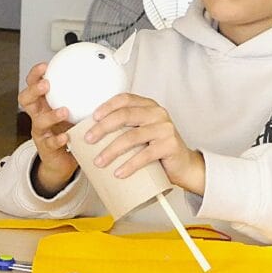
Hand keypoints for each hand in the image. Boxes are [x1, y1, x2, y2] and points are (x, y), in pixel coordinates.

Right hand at [18, 63, 78, 195]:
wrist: (61, 160)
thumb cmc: (68, 131)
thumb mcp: (73, 112)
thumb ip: (82, 98)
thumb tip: (104, 78)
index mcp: (43, 104)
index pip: (33, 85)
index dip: (36, 75)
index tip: (45, 66)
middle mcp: (38, 116)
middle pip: (26, 99)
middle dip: (34, 90)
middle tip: (47, 84)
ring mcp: (40, 132)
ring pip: (38, 121)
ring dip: (50, 115)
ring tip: (64, 111)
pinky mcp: (46, 148)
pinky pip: (50, 143)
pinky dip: (58, 139)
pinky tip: (66, 137)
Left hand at [87, 93, 204, 194]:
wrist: (183, 166)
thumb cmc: (155, 148)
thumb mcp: (140, 132)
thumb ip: (123, 128)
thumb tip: (89, 134)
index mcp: (147, 106)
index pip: (124, 99)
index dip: (107, 106)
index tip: (92, 118)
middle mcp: (157, 113)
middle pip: (124, 116)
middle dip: (102, 128)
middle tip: (88, 140)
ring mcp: (165, 128)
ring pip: (132, 137)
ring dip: (111, 150)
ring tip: (99, 162)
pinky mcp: (170, 146)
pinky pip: (146, 155)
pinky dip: (129, 165)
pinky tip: (118, 173)